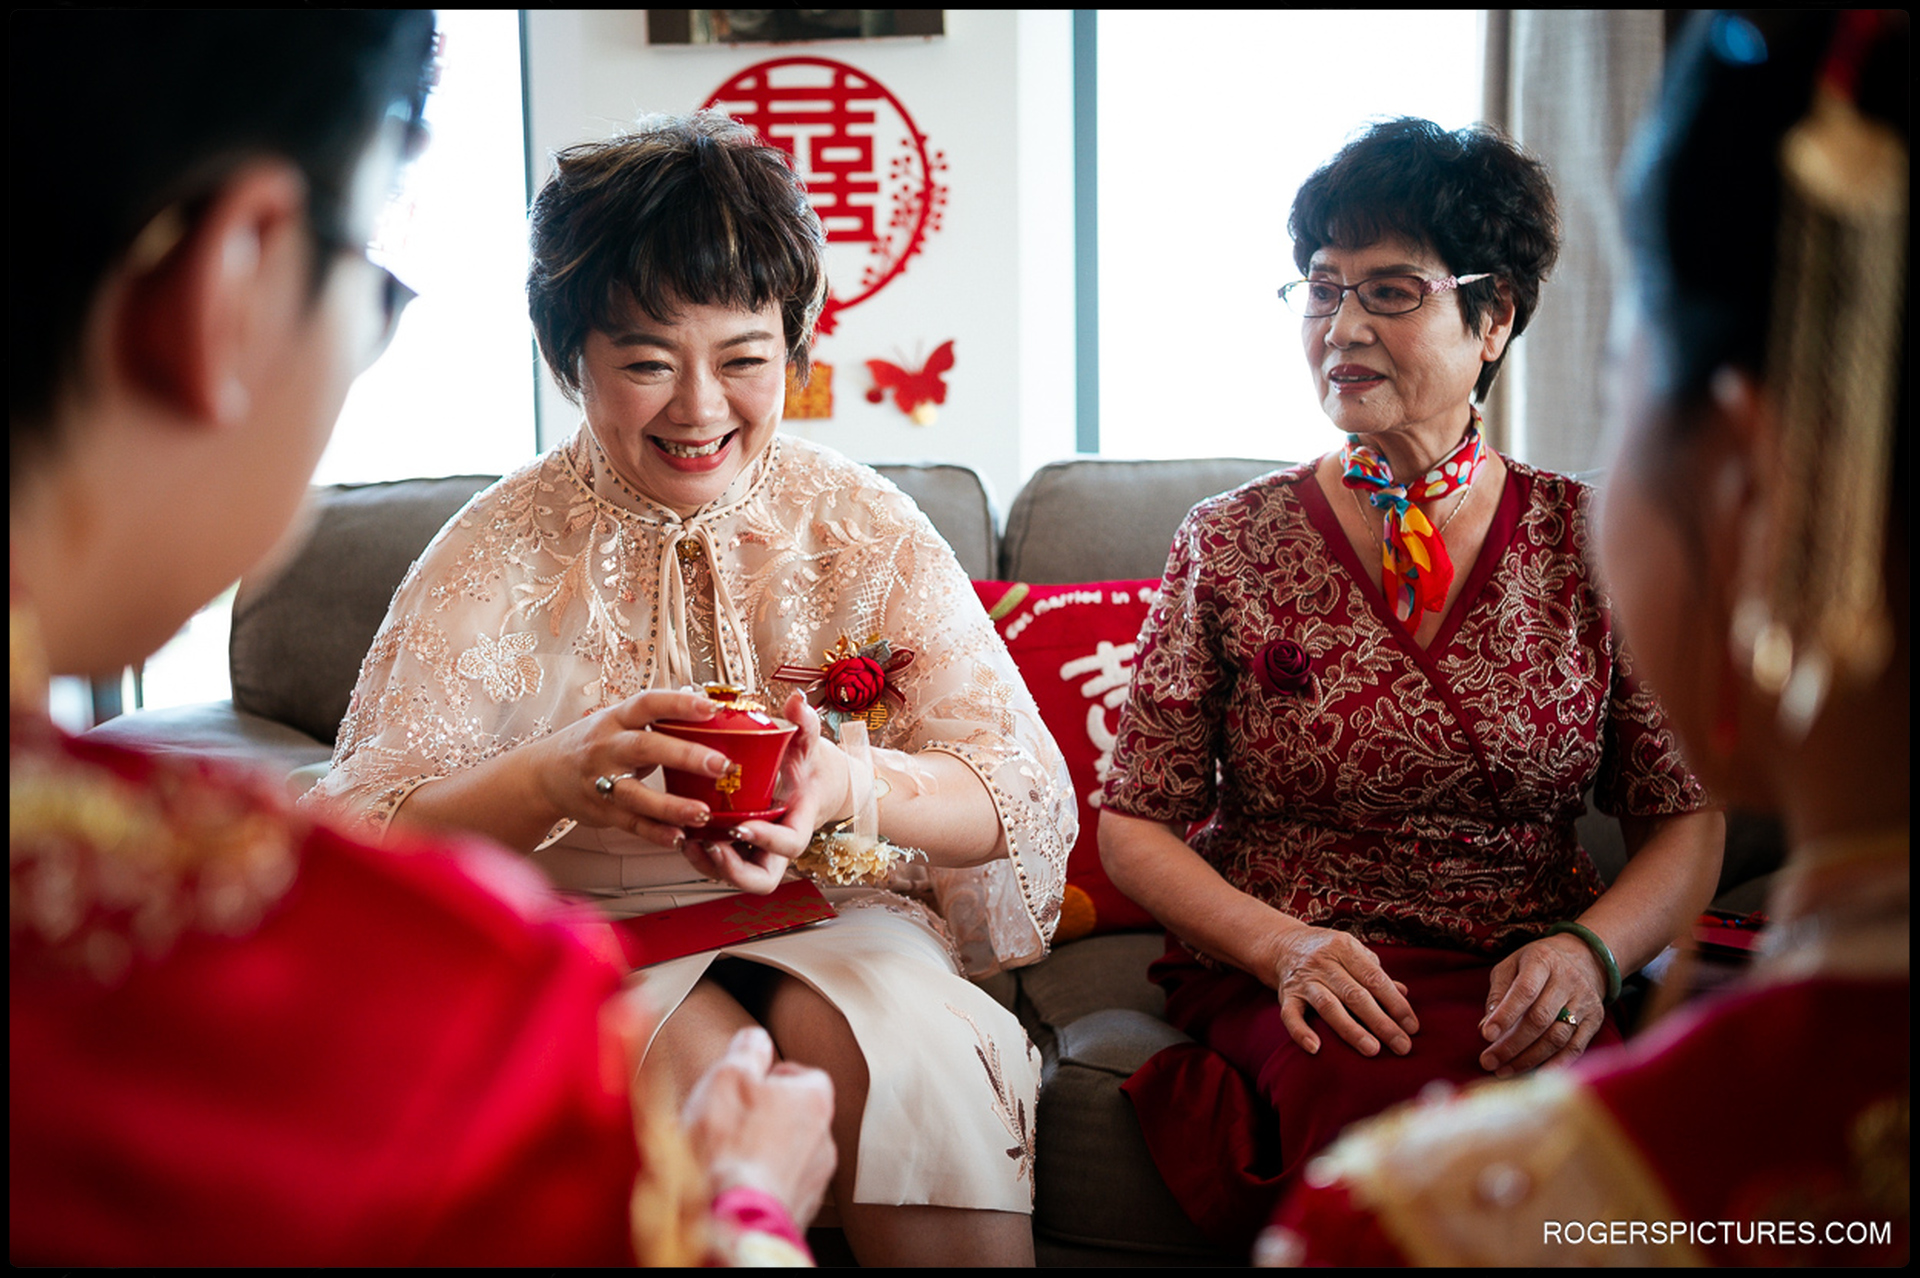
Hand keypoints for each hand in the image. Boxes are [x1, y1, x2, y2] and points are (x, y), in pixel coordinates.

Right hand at [530, 689, 730, 845]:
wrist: (544, 774)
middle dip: (685, 755)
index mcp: (616, 719)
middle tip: (720, 765)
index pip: (648, 703)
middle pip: (645, 748)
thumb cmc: (594, 743)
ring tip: (703, 812)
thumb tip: (710, 708)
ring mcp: (601, 781)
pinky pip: (632, 824)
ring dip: (672, 806)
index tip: (712, 709)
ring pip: (637, 795)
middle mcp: (607, 748)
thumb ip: (658, 719)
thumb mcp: (619, 721)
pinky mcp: (602, 811)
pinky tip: (679, 837)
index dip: (680, 704)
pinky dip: (656, 832)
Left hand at [681, 694, 847, 894]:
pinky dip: (699, 855)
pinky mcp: (737, 849)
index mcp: (798, 823)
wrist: (809, 782)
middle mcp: (776, 846)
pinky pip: (717, 863)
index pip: (789, 845)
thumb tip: (797, 701)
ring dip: (708, 865)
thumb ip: (805, 724)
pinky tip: (680, 835)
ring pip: (733, 876)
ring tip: (687, 840)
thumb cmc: (807, 766)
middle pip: (759, 880)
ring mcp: (756, 851)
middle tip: (711, 844)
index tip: (743, 825)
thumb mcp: (808, 744)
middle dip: (732, 869)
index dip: (767, 840)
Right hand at [681, 1027, 836, 1227]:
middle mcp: (825, 1140)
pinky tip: (732, 1185)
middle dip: (765, 1116)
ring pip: (788, 1155)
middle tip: (730, 1121)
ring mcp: (815, 1181)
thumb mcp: (727, 1078)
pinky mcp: (800, 1213)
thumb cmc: (729, 1146)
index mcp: (815, 1100)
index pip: (806, 1075)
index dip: (773, 1077)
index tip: (748, 1084)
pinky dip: (760, 1183)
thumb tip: (755, 1038)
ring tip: (725, 1157)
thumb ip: (746, 1051)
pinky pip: (779, 1187)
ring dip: (762, 1153)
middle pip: (795, 1116)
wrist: (732, 1222)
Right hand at [1271, 923, 1418, 1056]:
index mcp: (1344, 948)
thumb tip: (1404, 994)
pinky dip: (1301, 1032)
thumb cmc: (1329, 952)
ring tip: (1372, 1050)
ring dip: (1351, 1030)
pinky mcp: (1286, 996)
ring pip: (1328, 1006)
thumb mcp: (1353, 953)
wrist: (1283, 944)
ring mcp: (1304, 980)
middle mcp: (1323, 963)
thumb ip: (1376, 973)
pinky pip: (1291, 1016)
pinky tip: (1316, 1048)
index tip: (1412, 1027)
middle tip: (1402, 1046)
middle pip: (1355, 995)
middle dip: (1381, 1022)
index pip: (1375, 979)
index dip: (1396, 1003)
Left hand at [1478, 933, 1607, 1074]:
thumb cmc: (1535, 965)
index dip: (1505, 1015)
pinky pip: (1575, 1048)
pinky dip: (1555, 1064)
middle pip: (1540, 1019)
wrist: (1583, 958)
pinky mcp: (1596, 1020)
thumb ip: (1498, 993)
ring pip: (1557, 1037)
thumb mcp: (1511, 965)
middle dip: (1512, 1045)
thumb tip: (1485, 1027)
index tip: (1486, 1035)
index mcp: (1542, 961)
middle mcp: (1567, 980)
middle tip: (1488, 1062)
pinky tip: (1535, 1075)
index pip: (1524, 991)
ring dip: (1529, 1059)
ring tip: (1504, 1070)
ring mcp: (1584, 1001)